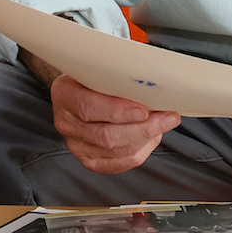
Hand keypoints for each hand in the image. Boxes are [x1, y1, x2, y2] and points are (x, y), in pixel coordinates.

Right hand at [49, 74, 181, 175]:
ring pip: (116, 151)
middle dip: (142, 128)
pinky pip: (119, 163)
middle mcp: (66, 123)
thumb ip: (116, 75)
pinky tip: (152, 138)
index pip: (88, 107)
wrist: (78, 92)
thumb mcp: (98, 68)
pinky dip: (141, 151)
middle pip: (106, 135)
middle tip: (167, 118)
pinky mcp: (89, 160)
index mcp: (64, 94)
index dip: (117, 111)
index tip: (143, 109)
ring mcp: (76, 145)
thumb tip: (150, 84)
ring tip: (163, 124)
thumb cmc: (92, 78)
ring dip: (145, 139)